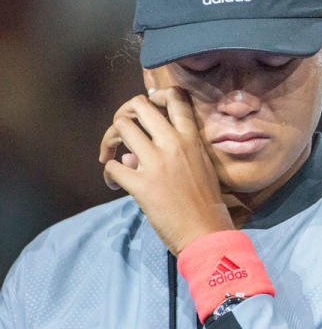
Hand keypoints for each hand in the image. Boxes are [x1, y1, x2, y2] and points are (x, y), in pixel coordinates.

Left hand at [99, 87, 233, 254]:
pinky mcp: (141, 185)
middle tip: (121, 135)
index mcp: (191, 138)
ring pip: (121, 127)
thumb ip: (169, 154)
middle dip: (122, 116)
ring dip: (109, 141)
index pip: (174, 97)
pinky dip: (108, 174)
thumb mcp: (197, 168)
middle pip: (138, 105)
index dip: (155, 96)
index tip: (146, 114)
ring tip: (109, 157)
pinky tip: (114, 185)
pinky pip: (112, 167)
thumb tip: (131, 156)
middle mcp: (173, 143)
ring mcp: (156, 162)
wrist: (205, 232)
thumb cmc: (205, 202)